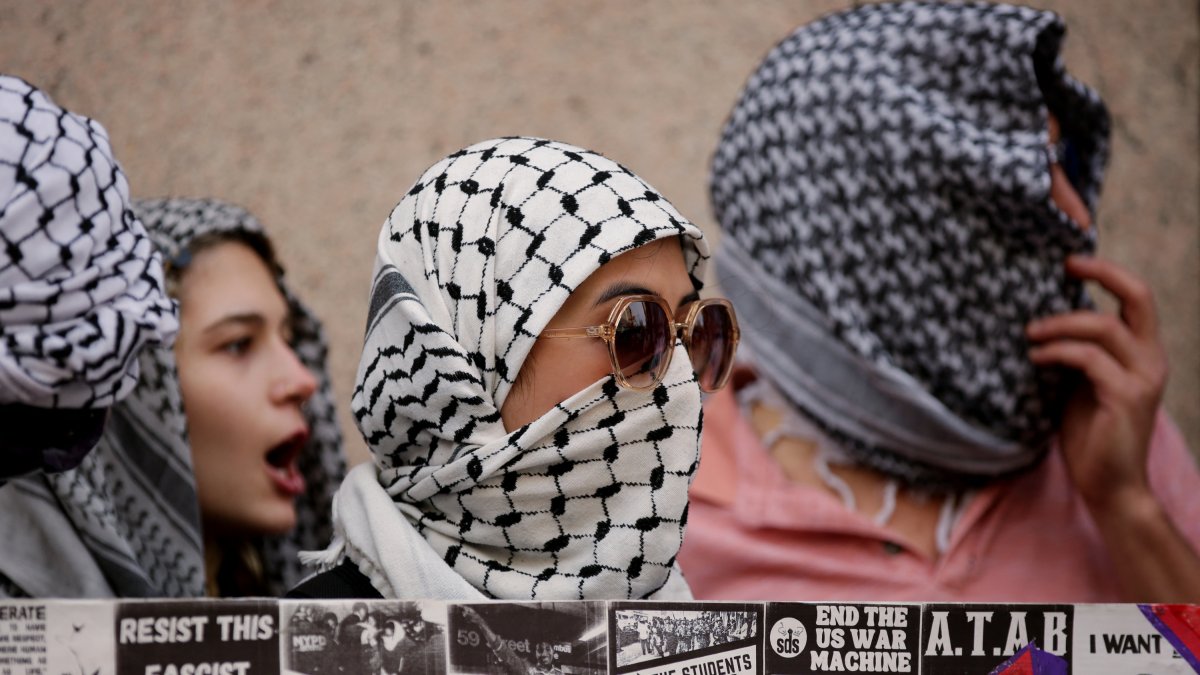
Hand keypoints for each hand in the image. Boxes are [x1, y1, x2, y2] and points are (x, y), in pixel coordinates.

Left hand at [1026, 255, 1167, 512]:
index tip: (1069, 262)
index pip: (1136, 297)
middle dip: (1101, 273)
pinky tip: (1034, 358)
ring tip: (1029, 334)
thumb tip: (1037, 321)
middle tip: (1062, 268)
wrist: (1109, 485)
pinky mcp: (1125, 397)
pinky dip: (1057, 352)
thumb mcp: (1080, 383)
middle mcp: (1151, 359)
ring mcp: (1142, 377)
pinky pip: (1088, 358)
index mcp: (1143, 352)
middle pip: (1138, 296)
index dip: (1107, 272)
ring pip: (1103, 326)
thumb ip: (1075, 353)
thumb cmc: (1089, 434)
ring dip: (1059, 324)